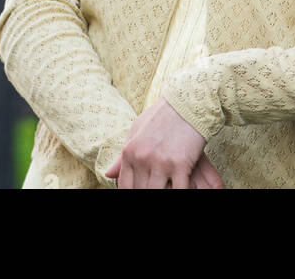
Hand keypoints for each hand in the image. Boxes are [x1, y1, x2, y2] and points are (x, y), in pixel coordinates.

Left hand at [103, 98, 224, 188]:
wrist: (187, 102)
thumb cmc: (162, 115)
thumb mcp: (137, 130)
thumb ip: (122, 155)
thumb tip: (107, 173)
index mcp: (129, 151)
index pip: (125, 187)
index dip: (133, 193)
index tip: (142, 189)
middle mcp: (142, 158)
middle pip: (141, 192)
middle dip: (147, 192)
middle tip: (156, 186)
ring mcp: (161, 162)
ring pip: (157, 193)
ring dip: (162, 192)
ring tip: (166, 186)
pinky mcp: (180, 164)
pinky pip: (178, 190)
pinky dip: (179, 192)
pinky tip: (180, 186)